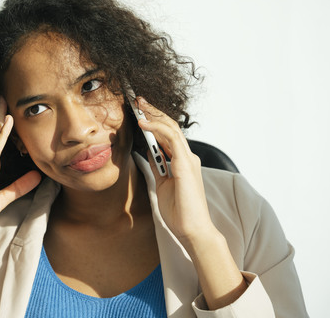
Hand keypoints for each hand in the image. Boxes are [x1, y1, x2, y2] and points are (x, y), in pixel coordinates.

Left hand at [136, 97, 247, 308]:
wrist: (191, 230)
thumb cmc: (179, 211)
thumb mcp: (162, 184)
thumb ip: (158, 166)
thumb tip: (149, 152)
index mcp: (181, 161)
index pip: (167, 134)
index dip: (154, 120)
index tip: (139, 110)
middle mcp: (187, 156)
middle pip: (169, 126)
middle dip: (153, 111)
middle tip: (137, 99)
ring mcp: (188, 159)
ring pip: (171, 128)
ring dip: (154, 114)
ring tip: (138, 105)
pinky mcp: (186, 165)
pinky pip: (171, 140)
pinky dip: (157, 129)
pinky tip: (143, 123)